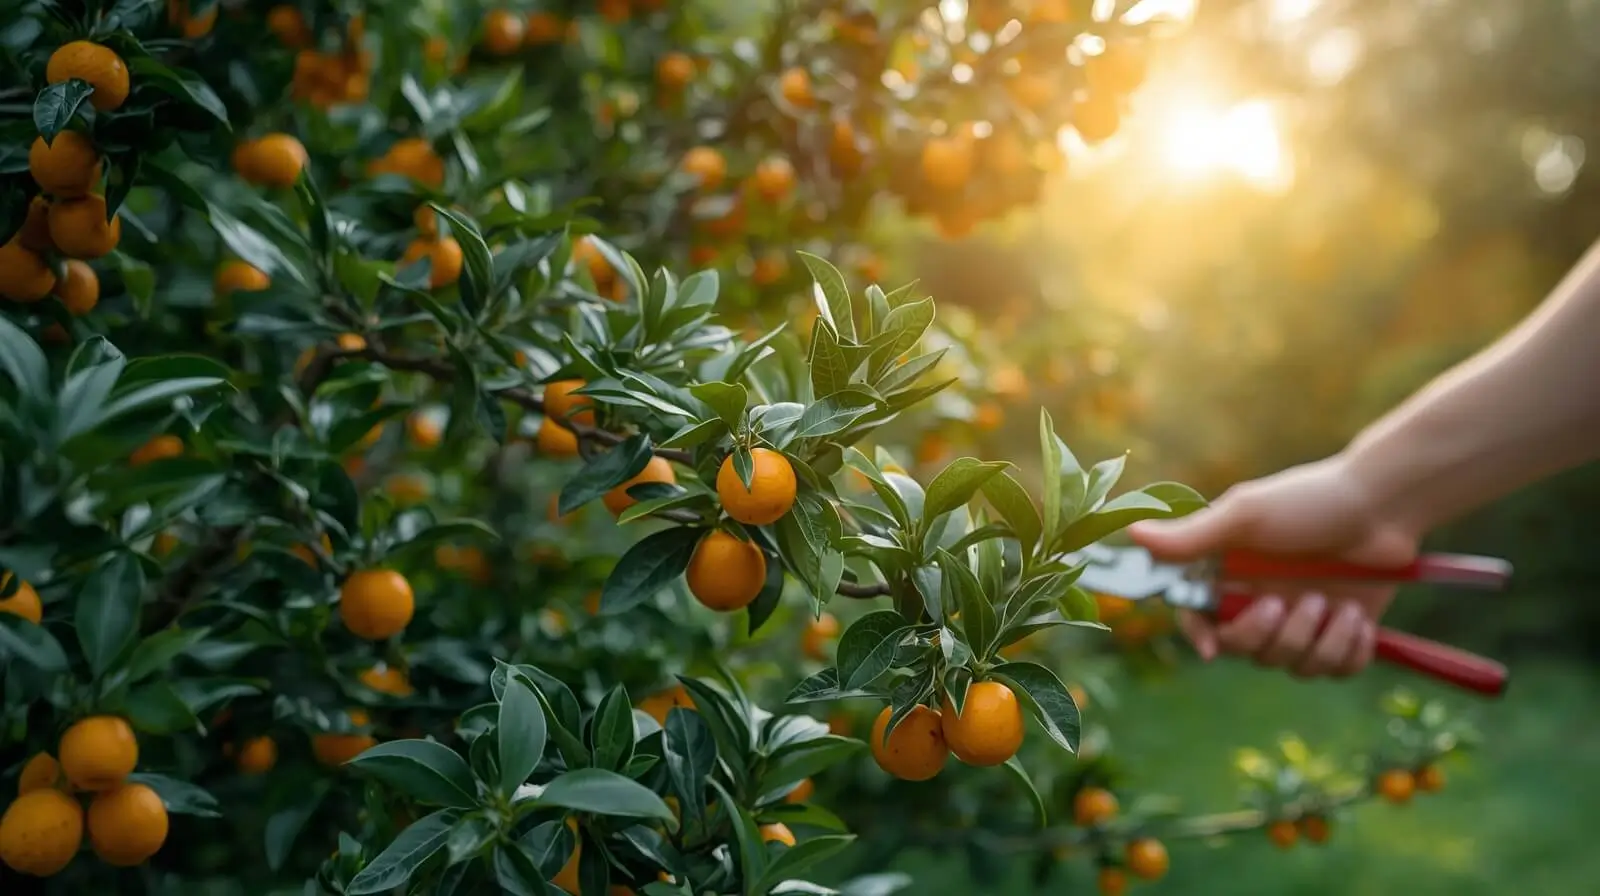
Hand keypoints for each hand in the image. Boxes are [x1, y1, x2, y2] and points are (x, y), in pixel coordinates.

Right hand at [1126, 454, 1420, 678]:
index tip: (1214, 649)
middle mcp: (1261, 600)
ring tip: (1340, 604)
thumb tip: (1132, 534)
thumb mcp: (1246, 514)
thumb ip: (1192, 535)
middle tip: (1302, 600)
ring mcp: (1303, 620)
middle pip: (1248, 651)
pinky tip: (1359, 620)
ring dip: (1319, 640)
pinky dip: (1349, 651)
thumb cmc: (1311, 500)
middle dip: (1275, 634)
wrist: (1384, 505)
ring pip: (1294, 666)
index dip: (1201, 638)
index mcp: (1231, 574)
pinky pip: (1336, 670)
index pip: (1198, 619)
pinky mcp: (1343, 633)